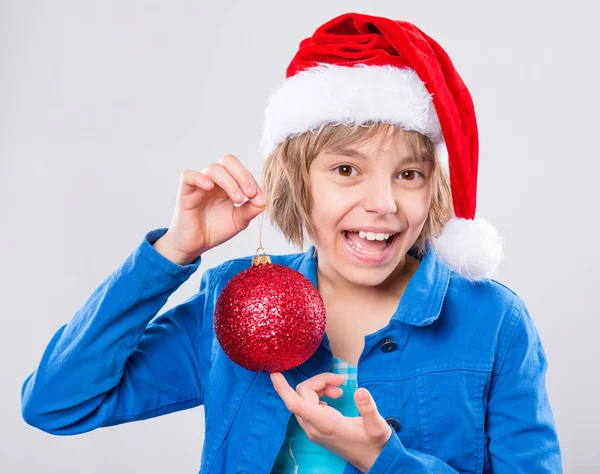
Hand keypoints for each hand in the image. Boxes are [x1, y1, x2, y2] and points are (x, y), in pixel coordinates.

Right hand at [159, 154, 265, 263]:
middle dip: (243, 175)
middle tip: (250, 194)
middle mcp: (214, 180)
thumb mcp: (238, 221)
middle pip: (228, 161)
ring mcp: (199, 184)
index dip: (253, 182)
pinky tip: (210, 187)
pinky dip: (200, 178)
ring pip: (214, 168)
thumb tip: (263, 201)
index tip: (260, 199)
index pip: (242, 172)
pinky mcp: (185, 191)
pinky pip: (189, 176)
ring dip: (229, 181)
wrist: (196, 245)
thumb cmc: (216, 230)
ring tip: (237, 199)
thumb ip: (250, 210)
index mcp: (228, 183)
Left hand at [270, 372, 392, 472]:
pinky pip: (307, 406)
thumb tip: (360, 391)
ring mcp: (313, 429)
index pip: (296, 405)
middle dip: (319, 381)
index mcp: (325, 424)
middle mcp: (314, 427)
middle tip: (341, 380)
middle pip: (302, 394)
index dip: (283, 389)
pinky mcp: (316, 429)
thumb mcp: (378, 427)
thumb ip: (369, 409)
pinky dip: (319, 395)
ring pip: (304, 399)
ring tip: (339, 389)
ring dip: (319, 388)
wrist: (373, 462)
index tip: (274, 374)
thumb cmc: (375, 445)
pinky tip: (334, 397)